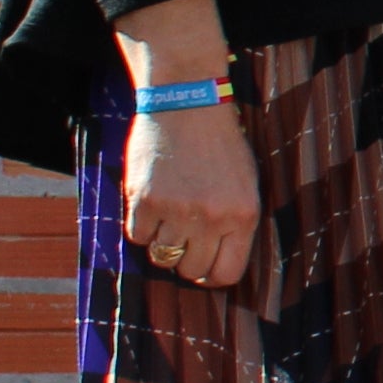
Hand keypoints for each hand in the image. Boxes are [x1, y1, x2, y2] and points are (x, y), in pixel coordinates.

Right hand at [120, 99, 257, 293]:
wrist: (188, 106)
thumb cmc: (219, 147)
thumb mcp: (245, 185)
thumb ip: (235, 225)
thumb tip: (217, 266)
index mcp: (244, 215)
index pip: (227, 274)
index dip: (211, 275)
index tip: (203, 266)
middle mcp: (213, 218)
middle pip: (191, 270)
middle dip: (185, 258)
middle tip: (182, 236)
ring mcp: (178, 210)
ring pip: (161, 257)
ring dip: (161, 241)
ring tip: (168, 215)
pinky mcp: (145, 200)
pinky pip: (137, 236)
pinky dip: (140, 226)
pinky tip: (151, 203)